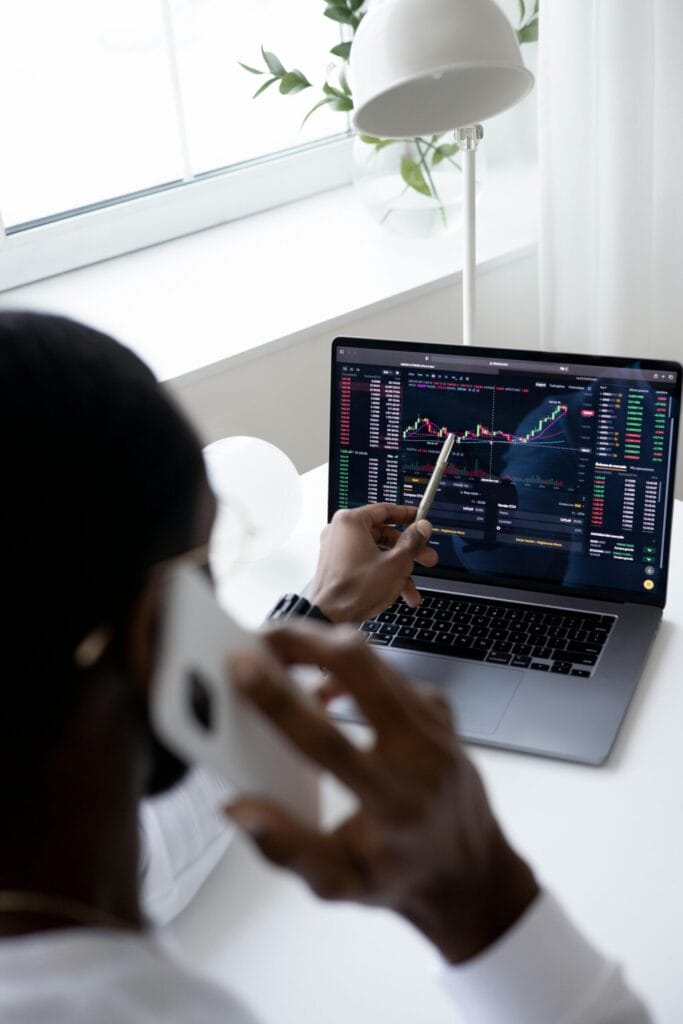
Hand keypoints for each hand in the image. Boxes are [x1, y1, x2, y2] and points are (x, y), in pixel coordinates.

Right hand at [226, 624, 538, 963]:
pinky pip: (390, 670)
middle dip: (302, 642)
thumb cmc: (400, 876)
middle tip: (260, 639)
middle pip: (359, 669)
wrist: (473, 873)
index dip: (279, 703)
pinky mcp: (439, 710)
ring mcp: (435, 727)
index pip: (327, 743)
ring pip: (374, 658)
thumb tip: (239, 808)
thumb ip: (287, 849)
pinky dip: (351, 667)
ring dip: (323, 646)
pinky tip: (326, 685)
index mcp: (391, 805)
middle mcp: (420, 758)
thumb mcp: (338, 884)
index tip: (243, 668)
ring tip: (282, 654)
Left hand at [308, 504, 437, 623]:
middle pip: (383, 534)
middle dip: (409, 551)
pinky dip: (382, 574)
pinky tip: (399, 593)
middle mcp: (340, 532)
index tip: (421, 521)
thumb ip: (412, 542)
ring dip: (399, 569)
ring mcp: (336, 550)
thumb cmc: (356, 589)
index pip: (385, 510)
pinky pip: (365, 563)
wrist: (330, 617)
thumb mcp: (396, 563)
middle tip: (427, 557)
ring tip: (414, 587)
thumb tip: (422, 528)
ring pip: (376, 552)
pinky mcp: (337, 566)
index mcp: (350, 522)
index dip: (408, 516)